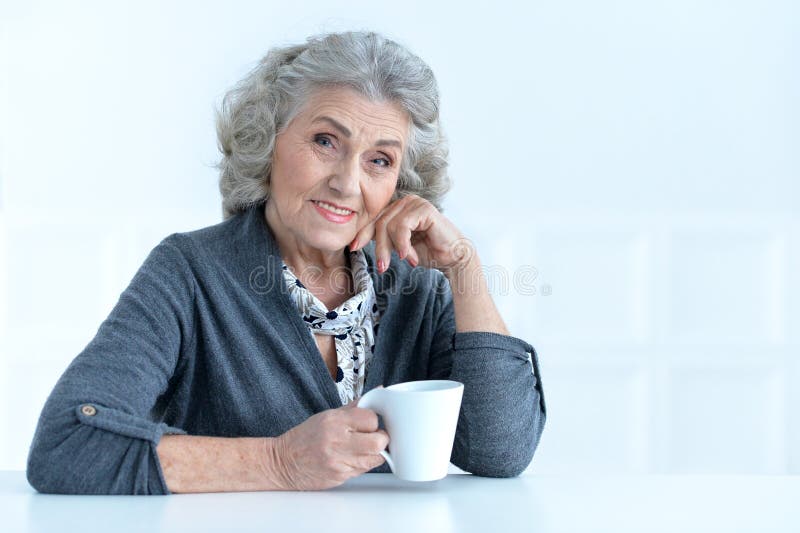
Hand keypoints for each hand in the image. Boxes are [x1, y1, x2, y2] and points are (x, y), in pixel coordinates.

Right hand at [271, 396, 388, 489]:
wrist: (284, 462)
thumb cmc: (305, 437)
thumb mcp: (328, 416)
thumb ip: (355, 407)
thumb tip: (377, 392)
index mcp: (335, 421)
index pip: (371, 419)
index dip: (375, 421)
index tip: (370, 423)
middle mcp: (337, 441)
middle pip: (378, 441)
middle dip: (381, 439)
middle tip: (375, 437)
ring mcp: (339, 461)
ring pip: (375, 458)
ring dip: (374, 453)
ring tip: (363, 448)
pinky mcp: (340, 476)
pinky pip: (364, 470)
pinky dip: (363, 464)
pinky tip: (353, 458)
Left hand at [349, 194, 475, 273]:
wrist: (453, 257)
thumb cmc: (428, 252)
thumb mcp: (398, 246)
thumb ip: (383, 238)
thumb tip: (356, 241)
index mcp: (399, 208)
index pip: (375, 219)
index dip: (362, 234)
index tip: (353, 248)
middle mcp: (406, 202)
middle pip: (380, 223)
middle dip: (379, 247)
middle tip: (382, 267)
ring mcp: (415, 203)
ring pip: (389, 225)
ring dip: (394, 248)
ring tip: (406, 260)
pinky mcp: (424, 208)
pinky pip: (402, 227)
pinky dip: (403, 245)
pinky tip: (410, 256)